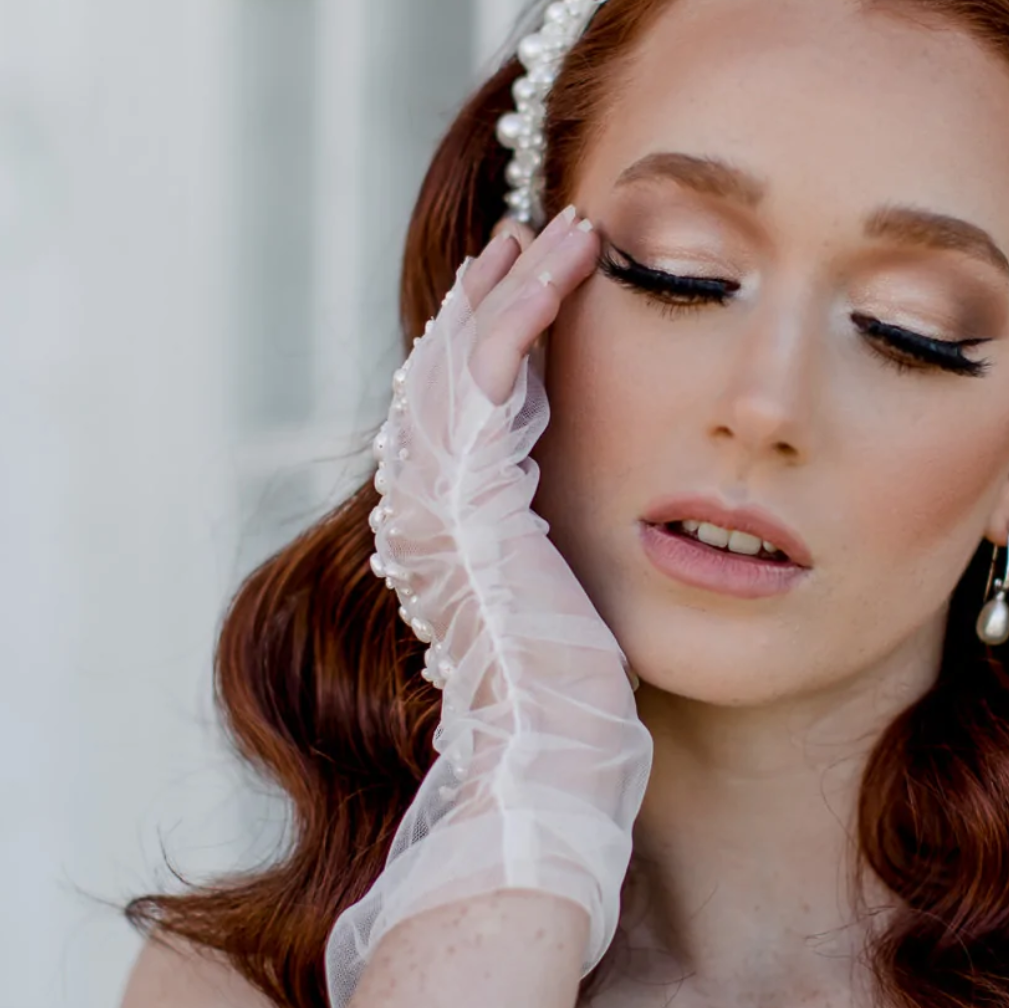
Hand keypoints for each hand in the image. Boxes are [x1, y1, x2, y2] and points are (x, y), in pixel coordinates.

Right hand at [325, 206, 653, 1007]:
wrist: (547, 777)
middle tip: (541, 236)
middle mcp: (424, 511)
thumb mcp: (566, 610)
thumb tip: (583, 532)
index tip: (542, 291)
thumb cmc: (571, 722)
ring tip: (566, 231)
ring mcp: (436, 502)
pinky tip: (573, 262)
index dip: (500, 343)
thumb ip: (558, 552)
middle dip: (496, 298)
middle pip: (449, 370)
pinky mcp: (470, 497)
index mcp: (448, 536)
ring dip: (517, 286)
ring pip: (465, 357)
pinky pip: (495, 373)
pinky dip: (530, 308)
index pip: (467, 414)